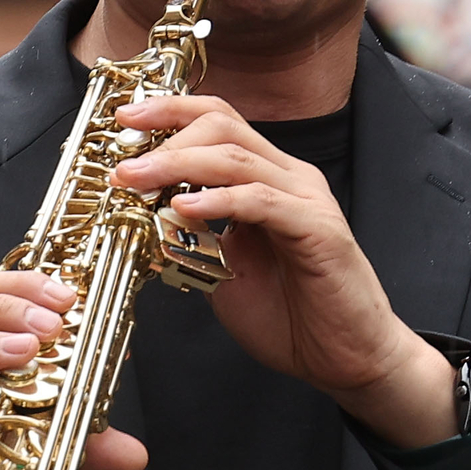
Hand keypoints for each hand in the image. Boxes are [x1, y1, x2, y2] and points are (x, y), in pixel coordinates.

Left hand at [109, 94, 452, 440]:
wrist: (347, 358)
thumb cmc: (292, 317)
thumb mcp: (224, 271)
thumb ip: (194, 239)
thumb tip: (146, 220)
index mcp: (267, 180)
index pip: (218, 121)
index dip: (169, 111)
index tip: (124, 120)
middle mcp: (289, 179)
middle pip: (223, 124)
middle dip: (165, 133)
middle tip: (123, 159)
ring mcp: (306, 200)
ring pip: (237, 156)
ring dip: (178, 164)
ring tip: (137, 180)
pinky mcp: (318, 230)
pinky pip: (262, 201)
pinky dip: (219, 200)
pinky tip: (185, 207)